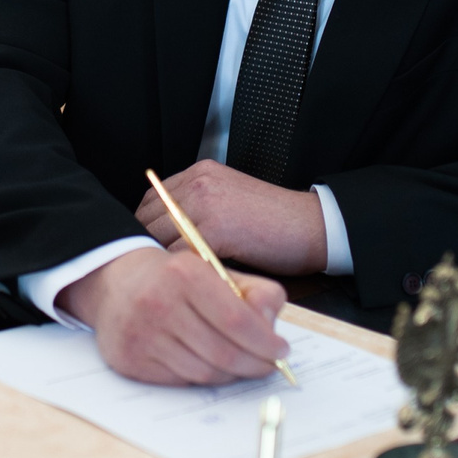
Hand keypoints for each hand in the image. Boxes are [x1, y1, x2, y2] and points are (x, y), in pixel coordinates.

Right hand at [56, 246, 290, 384]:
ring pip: (203, 372)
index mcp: (185, 274)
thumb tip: (272, 329)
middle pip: (223, 353)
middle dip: (255, 365)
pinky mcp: (128, 360)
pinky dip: (202, 378)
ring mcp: (140, 334)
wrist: (114, 281)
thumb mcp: (217, 271)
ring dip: (230, 375)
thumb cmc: (175, 279)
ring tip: (240, 365)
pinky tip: (208, 364)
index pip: (237, 320)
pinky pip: (180, 381)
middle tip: (268, 366)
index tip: (281, 351)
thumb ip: (256, 292)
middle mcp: (158, 303)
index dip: (265, 342)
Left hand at [134, 160, 326, 274]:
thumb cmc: (275, 222)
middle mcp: (199, 182)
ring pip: (160, 237)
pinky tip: (186, 285)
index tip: (145, 250)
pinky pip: (180, 254)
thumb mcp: (230, 201)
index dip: (145, 227)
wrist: (311, 226)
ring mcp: (206, 203)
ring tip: (164, 282)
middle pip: (149, 216)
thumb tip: (166, 233)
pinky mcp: (217, 229)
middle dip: (146, 246)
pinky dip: (179, 272)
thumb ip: (197, 208)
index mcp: (201, 173)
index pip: (151, 199)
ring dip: (159, 262)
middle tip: (150, 272)